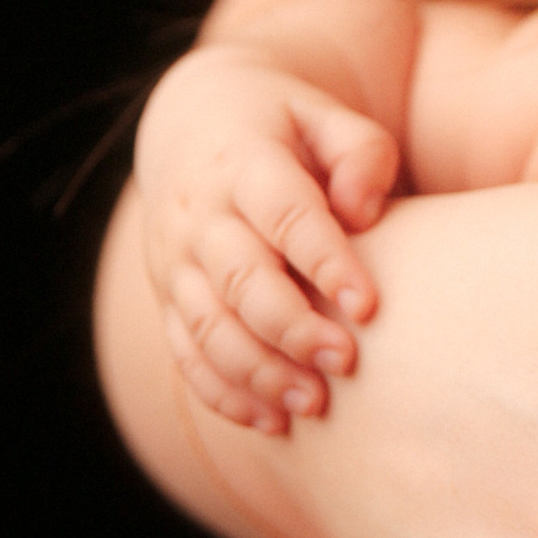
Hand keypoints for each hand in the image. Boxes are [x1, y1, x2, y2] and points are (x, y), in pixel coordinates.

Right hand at [135, 48, 399, 430]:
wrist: (195, 123)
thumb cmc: (287, 128)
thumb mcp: (325, 116)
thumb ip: (360, 152)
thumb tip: (364, 211)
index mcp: (243, 163)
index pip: (284, 213)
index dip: (325, 259)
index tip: (368, 305)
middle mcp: (201, 215)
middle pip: (240, 279)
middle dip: (291, 327)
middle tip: (345, 362)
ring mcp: (177, 261)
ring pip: (208, 325)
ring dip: (258, 371)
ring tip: (314, 403)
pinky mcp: (169, 298)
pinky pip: (186, 353)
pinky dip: (223, 393)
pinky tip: (272, 422)